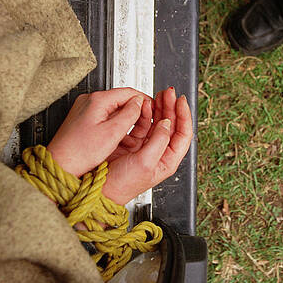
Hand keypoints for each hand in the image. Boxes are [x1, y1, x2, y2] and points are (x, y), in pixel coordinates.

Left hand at [47, 88, 152, 176]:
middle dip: (135, 108)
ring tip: (134, 128)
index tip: (154, 107)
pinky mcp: (82, 119)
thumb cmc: (80, 152)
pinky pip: (104, 115)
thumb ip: (129, 115)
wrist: (59, 165)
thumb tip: (139, 103)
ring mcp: (84, 109)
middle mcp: (89, 100)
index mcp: (97, 100)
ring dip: (125, 116)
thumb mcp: (112, 133)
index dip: (144, 100)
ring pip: (113, 107)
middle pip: (120, 98)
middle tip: (147, 119)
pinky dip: (114, 122)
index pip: (128, 91)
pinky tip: (118, 133)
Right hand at [103, 87, 192, 204]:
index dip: (184, 115)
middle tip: (167, 93)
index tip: (180, 101)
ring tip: (156, 95)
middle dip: (170, 107)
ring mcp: (145, 147)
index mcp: (168, 160)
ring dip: (158, 107)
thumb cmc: (122, 185)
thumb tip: (167, 123)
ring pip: (157, 122)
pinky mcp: (132, 143)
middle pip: (171, 125)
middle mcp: (159, 153)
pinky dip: (143, 113)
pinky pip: (141, 124)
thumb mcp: (145, 163)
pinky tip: (142, 105)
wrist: (98, 189)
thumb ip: (158, 141)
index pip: (183, 134)